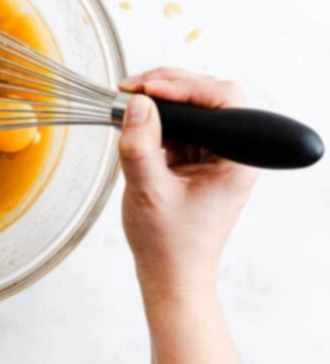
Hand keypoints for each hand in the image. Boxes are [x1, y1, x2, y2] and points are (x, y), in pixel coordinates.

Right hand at [118, 69, 258, 304]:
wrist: (170, 276)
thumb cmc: (170, 246)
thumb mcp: (148, 191)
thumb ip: (140, 145)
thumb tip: (136, 104)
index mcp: (236, 160)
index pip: (222, 98)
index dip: (184, 86)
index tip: (148, 91)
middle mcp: (231, 152)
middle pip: (206, 96)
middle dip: (167, 89)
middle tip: (131, 93)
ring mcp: (214, 155)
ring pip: (190, 109)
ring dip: (158, 105)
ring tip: (127, 108)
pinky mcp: (197, 159)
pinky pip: (178, 127)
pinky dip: (155, 122)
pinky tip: (134, 125)